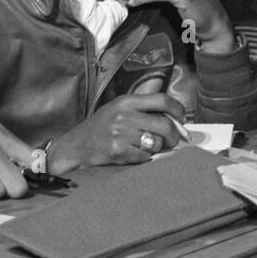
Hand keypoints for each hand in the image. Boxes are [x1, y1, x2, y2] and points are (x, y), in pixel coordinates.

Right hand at [50, 92, 187, 171]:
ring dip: (158, 148)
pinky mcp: (118, 151)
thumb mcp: (118, 110)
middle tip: (173, 140)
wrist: (74, 147)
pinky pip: (145, 156)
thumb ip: (143, 111)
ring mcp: (120, 134)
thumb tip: (175, 120)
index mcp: (126, 101)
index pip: (162, 100)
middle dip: (174, 136)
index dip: (178, 109)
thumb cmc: (100, 129)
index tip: (182, 118)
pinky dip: (144, 157)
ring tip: (148, 146)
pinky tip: (134, 154)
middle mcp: (124, 115)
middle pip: (164, 124)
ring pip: (157, 142)